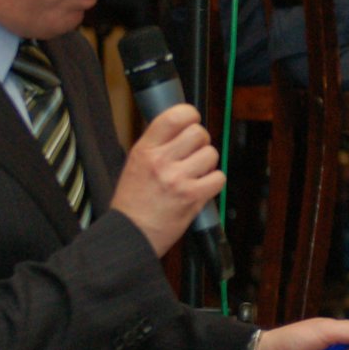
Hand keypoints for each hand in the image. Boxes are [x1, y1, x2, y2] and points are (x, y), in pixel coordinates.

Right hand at [111, 104, 223, 256]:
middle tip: (193, 154)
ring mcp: (178, 179)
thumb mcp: (135, 163)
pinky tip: (201, 187)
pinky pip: (218, 178)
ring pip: (211, 154)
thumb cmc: (132, 202)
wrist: (130, 235)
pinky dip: (213, 182)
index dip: (190, 115)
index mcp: (145, 149)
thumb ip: (157, 145)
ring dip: (208, 163)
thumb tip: (182, 126)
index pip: (174, 116)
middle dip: (201, 142)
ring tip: (195, 173)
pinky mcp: (192, 197)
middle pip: (199, 133)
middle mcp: (161, 161)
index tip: (191, 122)